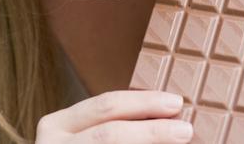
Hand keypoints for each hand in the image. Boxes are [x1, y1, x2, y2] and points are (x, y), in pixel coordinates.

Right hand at [35, 90, 192, 143]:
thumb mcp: (91, 135)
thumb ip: (122, 124)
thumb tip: (171, 115)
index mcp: (58, 124)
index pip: (106, 105)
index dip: (144, 102)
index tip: (177, 103)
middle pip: (109, 133)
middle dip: (152, 130)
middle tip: (185, 130)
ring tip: (180, 142)